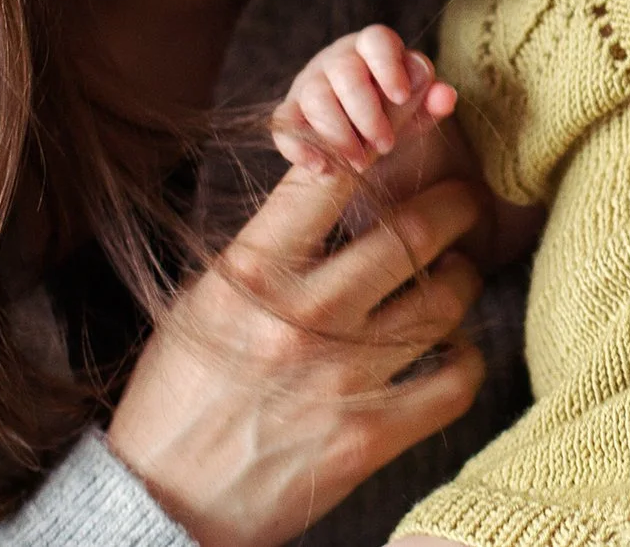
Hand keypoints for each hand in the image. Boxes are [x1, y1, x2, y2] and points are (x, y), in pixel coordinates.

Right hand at [108, 168, 486, 546]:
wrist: (162, 502)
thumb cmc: (181, 394)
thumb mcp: (205, 300)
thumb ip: (270, 248)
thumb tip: (336, 188)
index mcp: (252, 273)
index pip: (329, 178)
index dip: (384, 139)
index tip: (412, 127)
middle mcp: (302, 318)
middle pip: (416, 232)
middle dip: (454, 205)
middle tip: (461, 204)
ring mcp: (340, 378)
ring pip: (446, 299)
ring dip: (462, 278)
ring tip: (453, 274)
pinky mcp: (368, 437)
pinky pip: (455, 380)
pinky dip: (467, 357)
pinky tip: (454, 348)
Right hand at [272, 24, 459, 174]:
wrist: (357, 132)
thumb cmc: (392, 110)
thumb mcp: (416, 107)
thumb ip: (432, 100)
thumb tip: (446, 95)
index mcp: (372, 47)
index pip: (377, 39)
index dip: (388, 66)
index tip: (402, 95)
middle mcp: (337, 59)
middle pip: (345, 72)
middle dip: (368, 113)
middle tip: (386, 145)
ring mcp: (309, 83)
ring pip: (315, 97)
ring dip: (339, 135)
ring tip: (361, 164)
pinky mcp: (290, 111)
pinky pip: (285, 123)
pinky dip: (301, 147)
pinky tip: (322, 168)